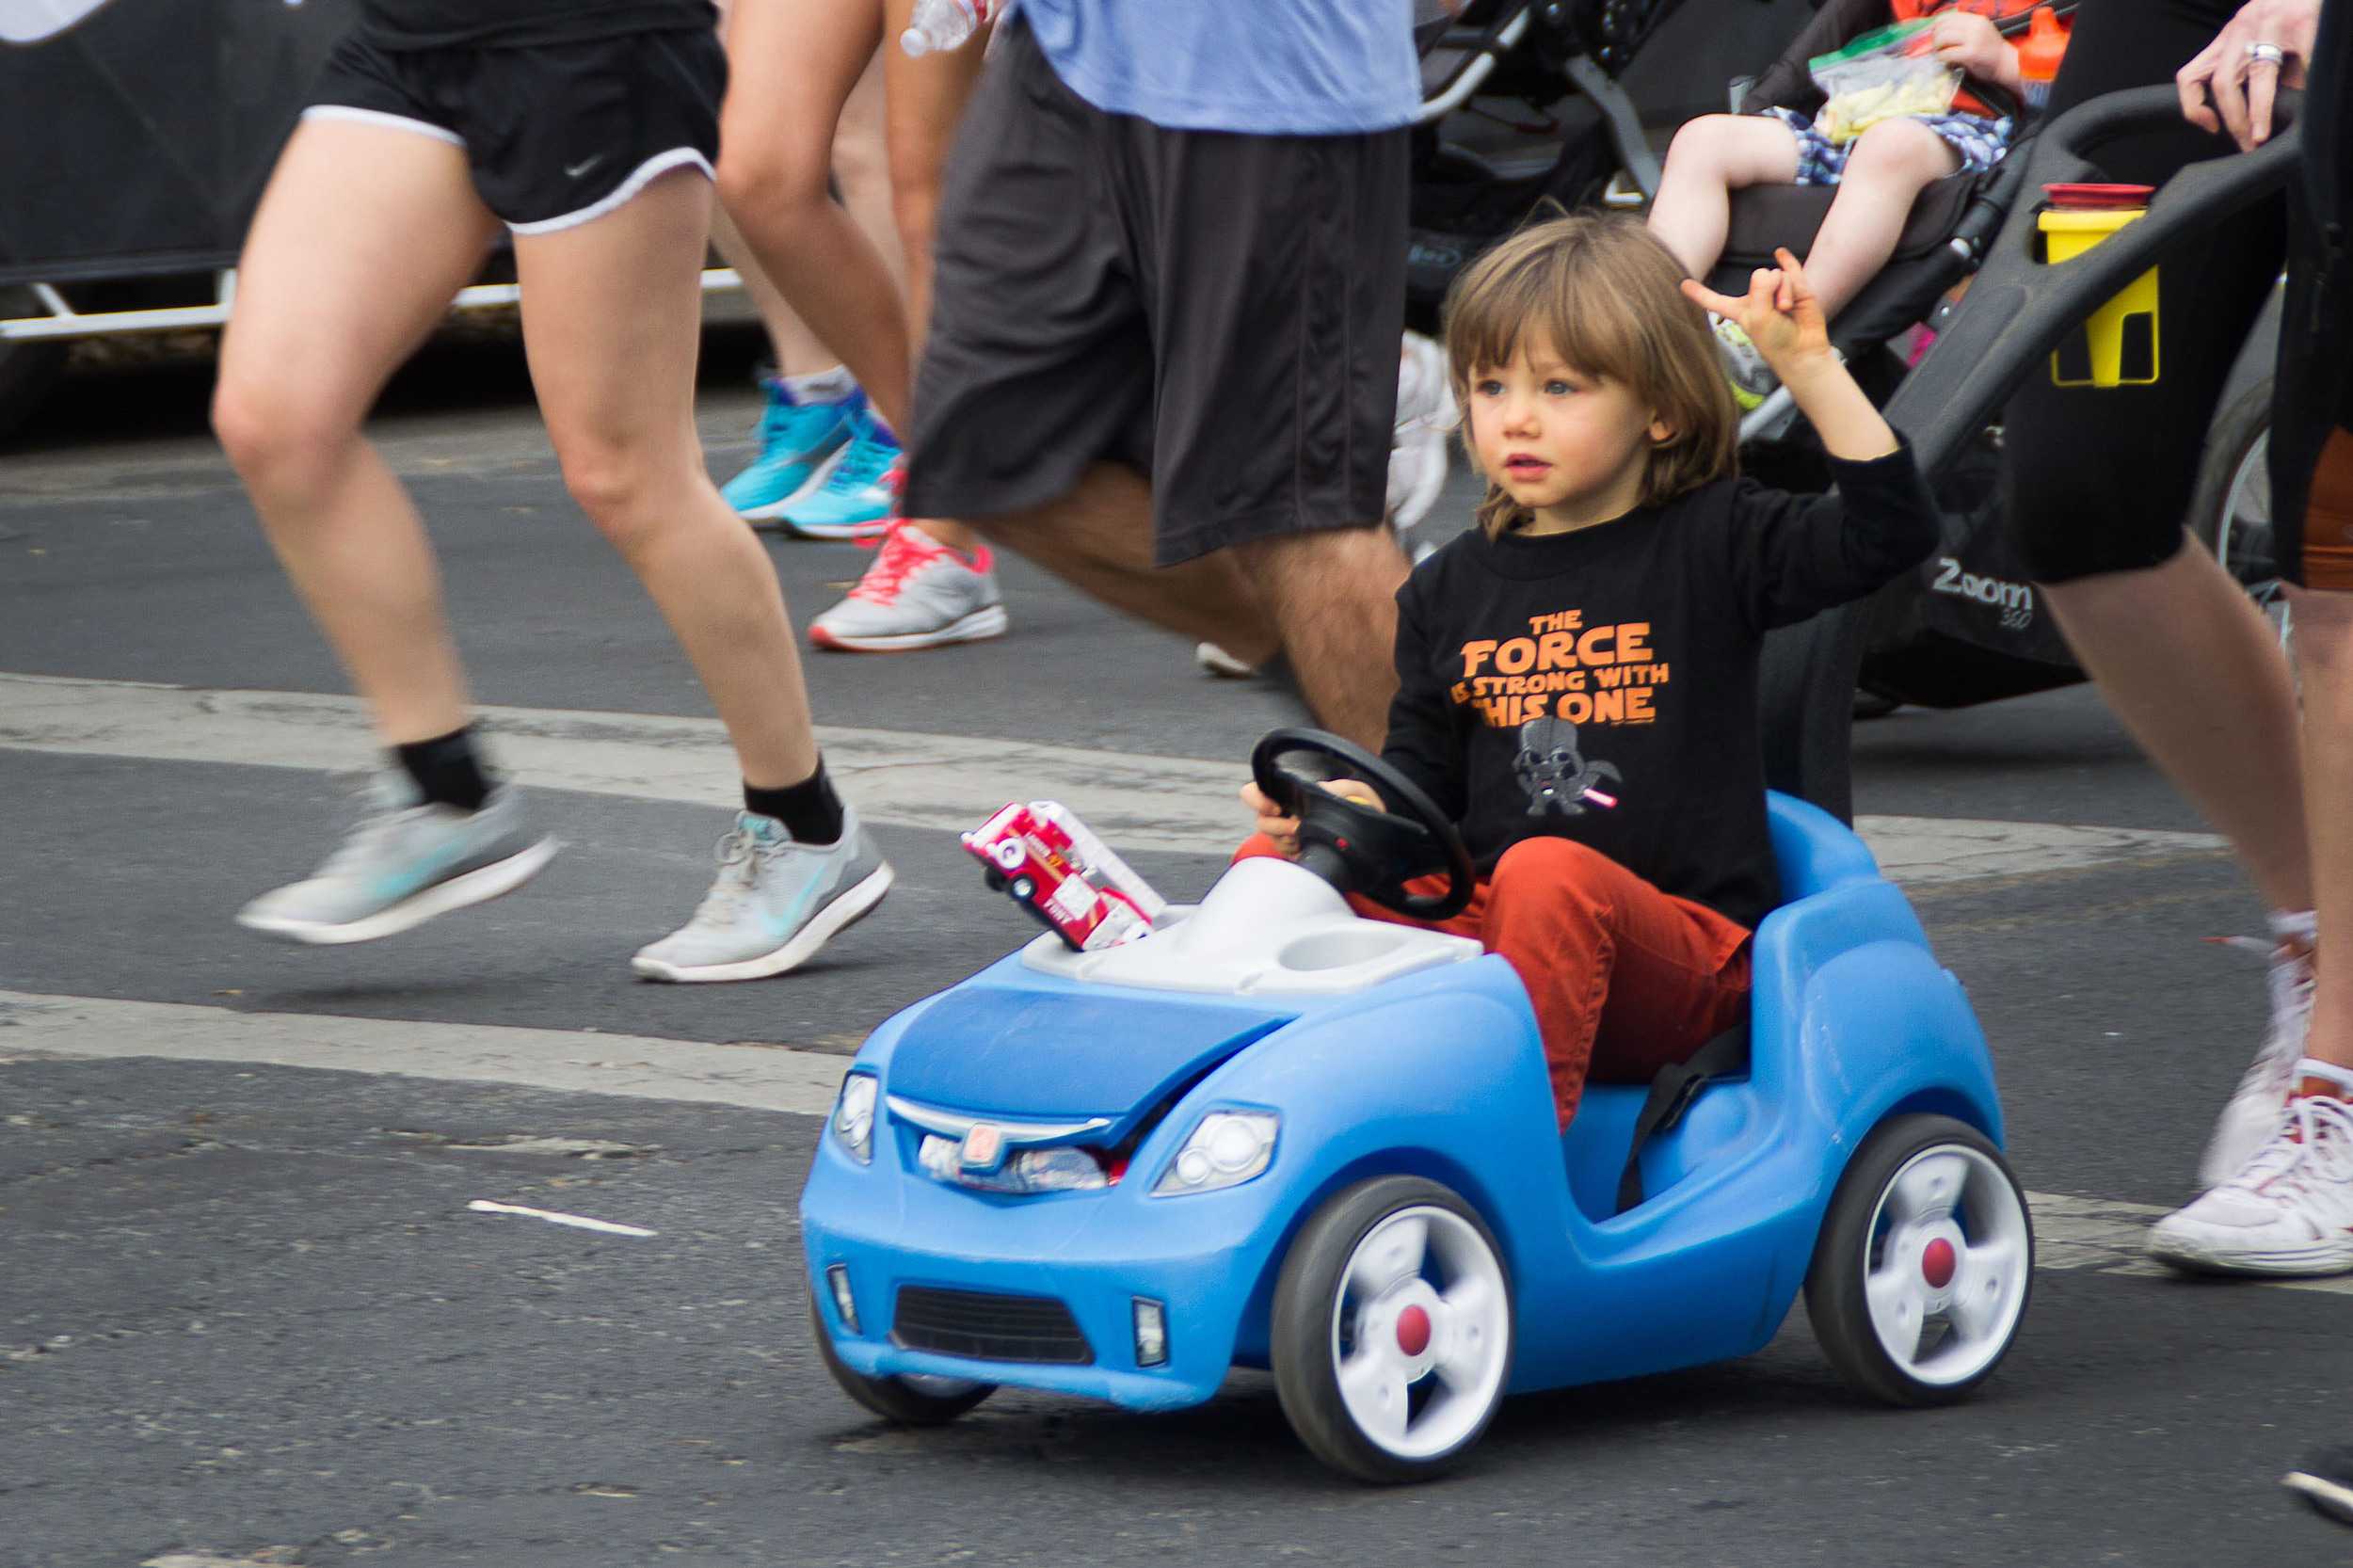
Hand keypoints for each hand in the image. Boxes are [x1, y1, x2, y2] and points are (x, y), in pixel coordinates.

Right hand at [1239, 778, 1383, 858]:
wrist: (1367, 821)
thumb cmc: (1358, 801)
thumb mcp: (1353, 789)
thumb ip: (1338, 788)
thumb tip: (1322, 791)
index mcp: (1288, 793)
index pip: (1252, 792)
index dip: (1257, 799)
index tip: (1276, 807)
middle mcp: (1280, 812)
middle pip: (1261, 821)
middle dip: (1278, 827)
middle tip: (1298, 828)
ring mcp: (1284, 832)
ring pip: (1271, 839)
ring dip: (1288, 841)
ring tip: (1306, 838)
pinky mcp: (1293, 849)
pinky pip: (1284, 854)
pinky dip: (1295, 853)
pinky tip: (1308, 848)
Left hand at [1680, 248, 1829, 371]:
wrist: (1803, 350)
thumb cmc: (1776, 341)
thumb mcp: (1758, 317)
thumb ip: (1759, 290)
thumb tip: (1772, 272)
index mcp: (1739, 310)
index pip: (1715, 300)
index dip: (1700, 293)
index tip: (1683, 284)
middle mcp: (1757, 300)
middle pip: (1759, 275)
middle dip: (1770, 287)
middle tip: (1777, 310)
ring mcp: (1777, 293)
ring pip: (1779, 275)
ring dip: (1785, 290)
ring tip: (1788, 309)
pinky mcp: (1798, 290)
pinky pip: (1790, 269)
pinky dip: (1787, 260)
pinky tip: (1780, 252)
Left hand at [1929, 10, 2015, 88]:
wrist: (2006, 63)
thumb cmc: (1990, 50)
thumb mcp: (1979, 32)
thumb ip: (1964, 29)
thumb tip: (1939, 31)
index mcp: (1976, 19)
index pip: (1948, 17)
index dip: (1937, 26)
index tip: (1935, 34)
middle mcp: (1975, 26)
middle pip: (1944, 27)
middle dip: (1935, 38)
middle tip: (1936, 47)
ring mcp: (1974, 39)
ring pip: (1944, 38)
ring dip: (1937, 47)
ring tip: (1939, 53)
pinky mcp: (1971, 53)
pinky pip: (1947, 53)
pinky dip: (1941, 57)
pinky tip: (1943, 60)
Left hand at [2178, 0, 2320, 149]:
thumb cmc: (2284, 14)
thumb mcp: (2258, 38)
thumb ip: (2252, 73)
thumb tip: (2254, 117)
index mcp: (2228, 38)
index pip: (2192, 76)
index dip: (2193, 108)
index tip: (2211, 128)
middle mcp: (2243, 29)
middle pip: (2224, 83)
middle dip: (2233, 121)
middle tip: (2246, 144)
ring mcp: (2272, 23)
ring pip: (2259, 76)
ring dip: (2258, 112)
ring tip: (2261, 136)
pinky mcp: (2302, 19)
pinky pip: (2303, 60)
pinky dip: (2305, 85)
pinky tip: (2307, 103)